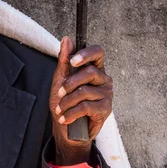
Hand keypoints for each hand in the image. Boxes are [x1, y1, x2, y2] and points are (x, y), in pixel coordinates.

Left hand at [49, 37, 113, 164]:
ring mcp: (107, 93)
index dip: (86, 54)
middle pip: (90, 72)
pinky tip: (65, 118)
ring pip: (85, 91)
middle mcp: (104, 78)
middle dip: (70, 83)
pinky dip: (71, 113)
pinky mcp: (106, 109)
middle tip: (59, 92)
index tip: (72, 61)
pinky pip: (86, 106)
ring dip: (67, 101)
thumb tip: (67, 39)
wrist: (67, 128)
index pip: (98, 52)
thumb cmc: (64, 101)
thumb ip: (64, 60)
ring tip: (60, 109)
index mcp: (94, 68)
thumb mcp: (60, 80)